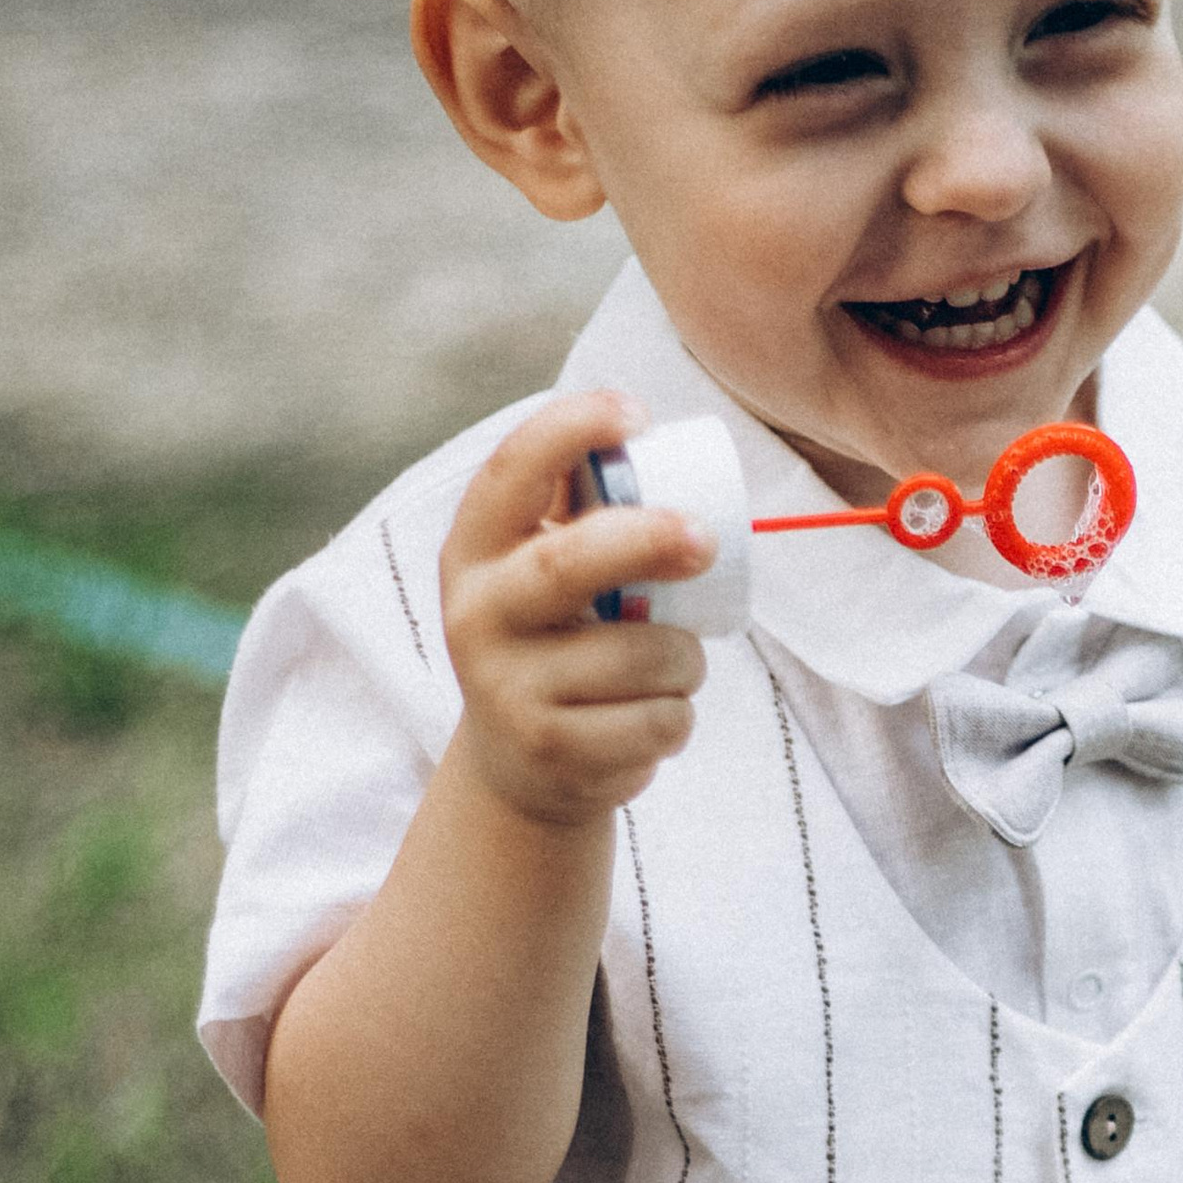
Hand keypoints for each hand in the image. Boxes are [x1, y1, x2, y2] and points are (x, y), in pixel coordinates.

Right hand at [440, 391, 713, 828]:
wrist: (519, 768)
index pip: (512, 471)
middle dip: (646, 540)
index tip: (636, 413)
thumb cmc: (557, 643)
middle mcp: (479, 615)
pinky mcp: (552, 750)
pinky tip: (645, 721)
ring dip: (685, 657)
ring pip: (644, 654)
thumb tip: (668, 449)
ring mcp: (509, 689)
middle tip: (705, 539)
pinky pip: (659, 720)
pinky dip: (677, 717)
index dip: (572, 429)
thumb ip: (584, 518)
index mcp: (477, 550)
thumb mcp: (543, 576)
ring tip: (665, 668)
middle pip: (568, 564)